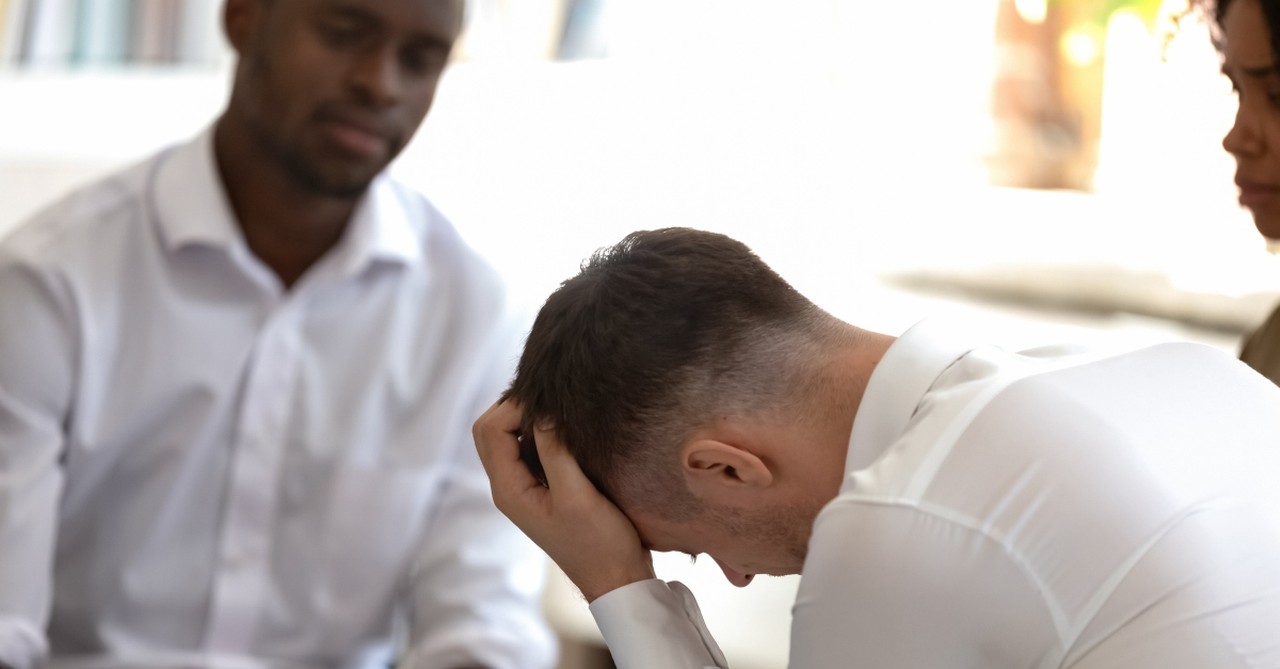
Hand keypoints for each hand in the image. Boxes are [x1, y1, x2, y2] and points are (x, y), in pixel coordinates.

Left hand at [473, 399, 654, 601]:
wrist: (617, 579)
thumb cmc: (600, 545)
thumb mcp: (578, 496)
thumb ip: (555, 452)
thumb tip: (543, 409)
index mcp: (508, 490)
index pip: (490, 431)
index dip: (515, 407)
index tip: (552, 401)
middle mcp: (509, 487)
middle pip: (490, 431)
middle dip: (515, 406)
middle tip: (553, 398)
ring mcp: (524, 487)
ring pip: (507, 437)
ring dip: (528, 417)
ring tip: (561, 407)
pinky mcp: (543, 486)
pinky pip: (528, 448)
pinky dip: (541, 430)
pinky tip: (568, 426)